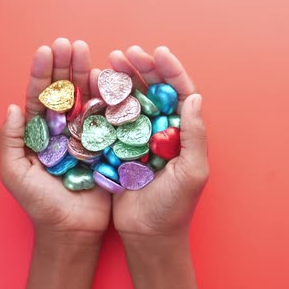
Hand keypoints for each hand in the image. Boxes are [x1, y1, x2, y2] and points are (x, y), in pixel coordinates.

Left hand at [0, 38, 110, 243]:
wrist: (72, 230)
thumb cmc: (40, 205)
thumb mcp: (15, 173)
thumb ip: (11, 140)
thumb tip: (12, 107)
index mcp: (39, 133)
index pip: (39, 97)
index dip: (41, 74)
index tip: (46, 51)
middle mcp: (62, 130)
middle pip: (63, 92)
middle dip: (65, 66)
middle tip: (69, 44)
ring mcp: (85, 136)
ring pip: (85, 98)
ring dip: (85, 73)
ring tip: (86, 51)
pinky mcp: (106, 145)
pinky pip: (106, 118)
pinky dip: (106, 97)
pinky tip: (105, 76)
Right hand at [109, 46, 208, 237]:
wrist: (147, 236)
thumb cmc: (174, 208)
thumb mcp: (192, 172)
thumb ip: (194, 135)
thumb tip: (194, 97)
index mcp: (182, 133)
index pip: (180, 94)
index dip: (171, 71)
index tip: (158, 52)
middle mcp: (161, 131)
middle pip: (153, 91)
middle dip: (141, 69)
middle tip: (125, 53)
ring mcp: (138, 139)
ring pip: (131, 101)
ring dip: (122, 80)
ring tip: (109, 62)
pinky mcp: (117, 149)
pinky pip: (111, 121)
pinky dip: (104, 103)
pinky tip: (95, 88)